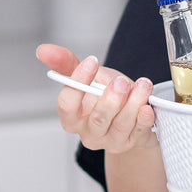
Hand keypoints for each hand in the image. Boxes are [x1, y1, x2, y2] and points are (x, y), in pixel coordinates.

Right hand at [35, 43, 155, 153]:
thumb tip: (43, 49)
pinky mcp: (133, 142)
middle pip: (97, 118)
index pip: (67, 104)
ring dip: (133, 103)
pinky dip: (144, 119)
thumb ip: (66, 64)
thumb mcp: (89, 77)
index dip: (78, 82)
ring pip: (121, 124)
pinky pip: (139, 132)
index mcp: (72, 117)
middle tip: (120, 82)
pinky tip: (147, 108)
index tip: (91, 61)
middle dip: (110, 100)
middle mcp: (89, 132)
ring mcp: (111, 140)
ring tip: (143, 84)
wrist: (131, 115)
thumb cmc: (107, 95)